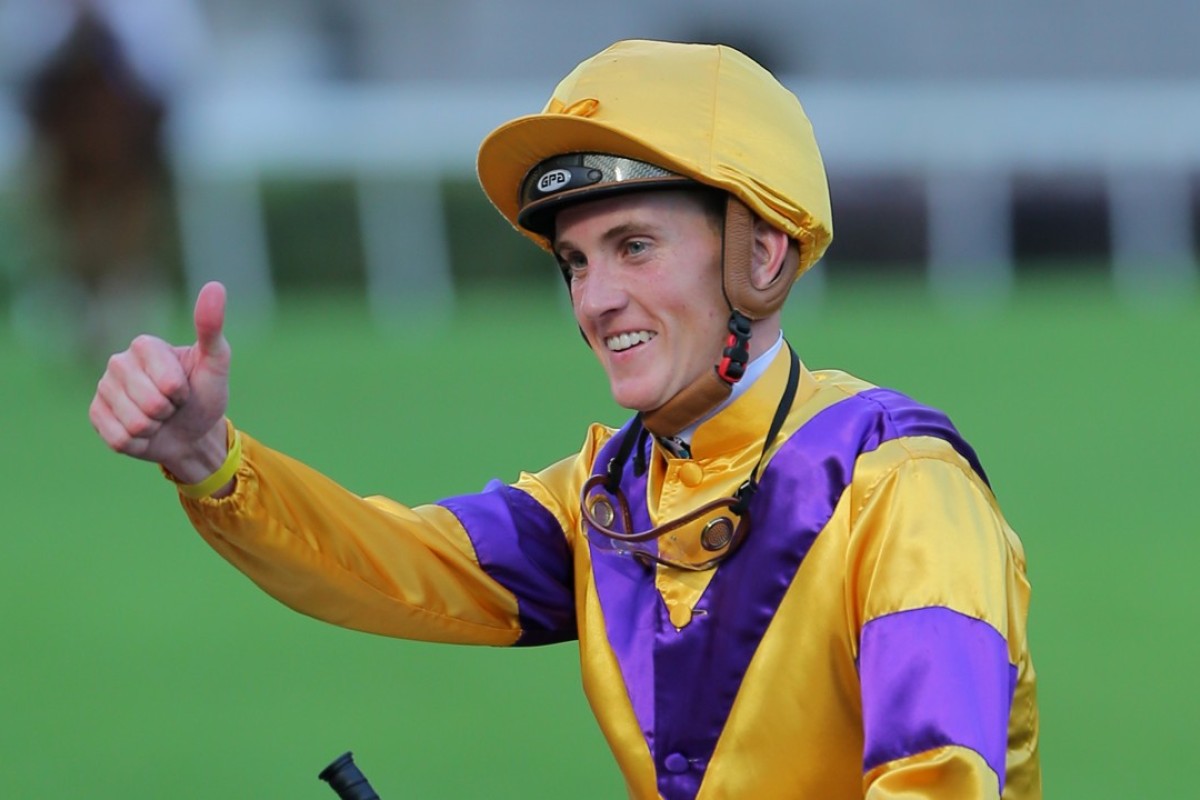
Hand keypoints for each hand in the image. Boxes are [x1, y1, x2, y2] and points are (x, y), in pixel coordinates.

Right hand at [89, 281, 231, 482]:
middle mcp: (118, 362)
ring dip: (154, 428)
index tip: (185, 388)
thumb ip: (211, 327)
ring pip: (134, 423)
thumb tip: (215, 286)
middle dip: (169, 412)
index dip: (181, 392)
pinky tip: (143, 432)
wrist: (192, 432)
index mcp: (144, 345)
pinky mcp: (96, 415)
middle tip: (173, 406)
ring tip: (159, 418)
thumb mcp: (216, 363)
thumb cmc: (205, 394)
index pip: (167, 382)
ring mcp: (104, 389)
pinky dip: (138, 443)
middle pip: (150, 404)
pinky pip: (118, 438)